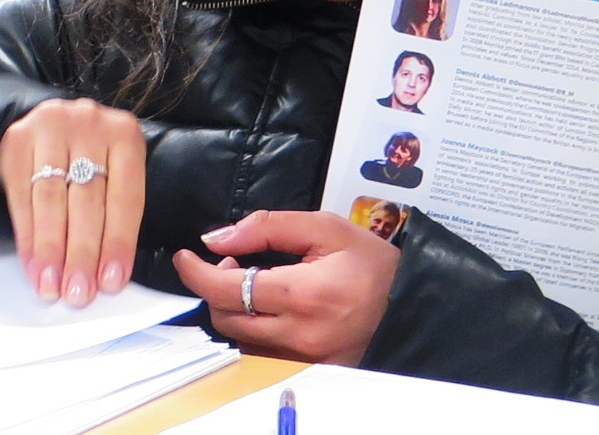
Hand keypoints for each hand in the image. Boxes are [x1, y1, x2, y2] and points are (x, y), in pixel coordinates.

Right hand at [0, 97, 147, 306]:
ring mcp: (50, 126)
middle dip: (82, 253)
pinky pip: (21, 195)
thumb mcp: (114, 174)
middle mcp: (88, 123)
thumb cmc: (89, 159)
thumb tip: (106, 276)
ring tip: (52, 286)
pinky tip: (33, 264)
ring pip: (52, 199)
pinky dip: (27, 235)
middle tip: (78, 293)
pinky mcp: (17, 138)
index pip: (125, 197)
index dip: (118, 243)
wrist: (50, 124)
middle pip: (87, 200)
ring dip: (52, 250)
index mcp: (125, 135)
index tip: (111, 282)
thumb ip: (114, 214)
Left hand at [171, 209, 400, 363]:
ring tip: (255, 284)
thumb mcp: (325, 228)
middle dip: (216, 287)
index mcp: (304, 294)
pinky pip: (261, 355)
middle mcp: (301, 334)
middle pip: (225, 318)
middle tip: (233, 263)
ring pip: (239, 341)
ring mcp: (306, 359)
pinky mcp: (310, 371)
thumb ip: (266, 227)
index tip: (186, 258)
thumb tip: (216, 238)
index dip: (197, 273)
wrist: (411, 303)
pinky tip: (269, 310)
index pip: (227, 290)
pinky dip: (253, 331)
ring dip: (233, 310)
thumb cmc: (371, 263)